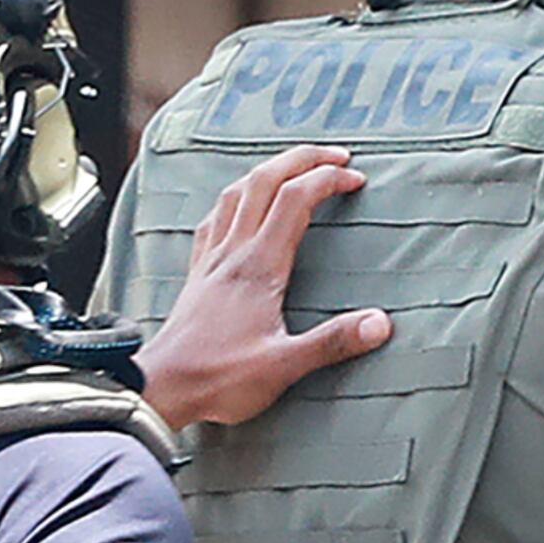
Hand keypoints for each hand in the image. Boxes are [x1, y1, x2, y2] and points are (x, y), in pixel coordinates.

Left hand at [138, 143, 383, 430]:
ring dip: (268, 170)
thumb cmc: (219, 378)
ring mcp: (211, 259)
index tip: (356, 179)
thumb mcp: (284, 366)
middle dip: (302, 158)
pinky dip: (235, 199)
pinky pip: (214, 218)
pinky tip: (239, 206)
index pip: (296, 200)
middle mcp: (233, 252)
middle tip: (334, 155)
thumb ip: (333, 342)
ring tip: (293, 167)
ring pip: (237, 192)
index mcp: (259, 266)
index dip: (328, 180)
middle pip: (264, 180)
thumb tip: (381, 323)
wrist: (163, 387)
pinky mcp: (197, 273)